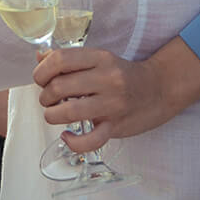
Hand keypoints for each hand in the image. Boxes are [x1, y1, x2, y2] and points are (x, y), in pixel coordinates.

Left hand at [33, 39, 199, 151]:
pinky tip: (67, 136)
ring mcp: (112, 104)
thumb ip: (70, 58)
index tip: (40, 78)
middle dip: (45, 96)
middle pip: (59, 86)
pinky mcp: (116, 127)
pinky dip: (72, 142)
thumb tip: (39, 58)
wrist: (159, 88)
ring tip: (54, 114)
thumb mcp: (100, 58)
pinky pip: (89, 140)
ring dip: (52, 115)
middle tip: (48, 98)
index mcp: (100, 58)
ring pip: (68, 112)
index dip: (42, 70)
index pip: (60, 59)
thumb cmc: (124, 74)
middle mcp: (106, 78)